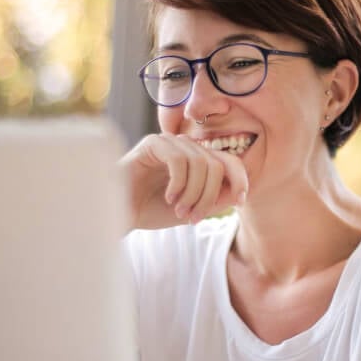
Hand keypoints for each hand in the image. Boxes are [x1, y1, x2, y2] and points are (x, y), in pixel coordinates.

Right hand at [121, 133, 248, 229]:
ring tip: (179, 210)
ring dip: (193, 194)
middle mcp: (186, 147)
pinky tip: (169, 197)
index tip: (240, 201)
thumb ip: (216, 200)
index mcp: (197, 160)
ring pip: (201, 164)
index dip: (240, 179)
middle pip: (217, 165)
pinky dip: (179, 184)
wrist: (120, 213)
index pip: (229, 161)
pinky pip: (180, 160)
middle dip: (209, 196)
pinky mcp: (153, 143)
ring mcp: (169, 142)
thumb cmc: (152, 211)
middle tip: (193, 218)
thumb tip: (239, 191)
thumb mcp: (192, 209)